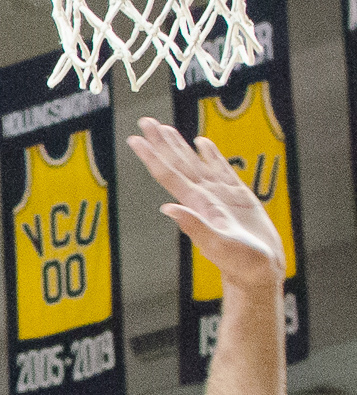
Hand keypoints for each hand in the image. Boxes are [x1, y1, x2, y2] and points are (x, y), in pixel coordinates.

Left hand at [127, 117, 285, 295]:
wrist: (259, 272)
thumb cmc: (240, 264)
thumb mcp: (217, 246)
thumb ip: (195, 227)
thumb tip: (168, 209)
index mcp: (196, 204)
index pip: (168, 174)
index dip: (152, 155)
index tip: (134, 138)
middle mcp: (203, 197)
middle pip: (177, 163)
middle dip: (160, 142)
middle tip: (145, 121)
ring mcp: (219, 195)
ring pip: (195, 163)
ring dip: (179, 146)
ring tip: (165, 128)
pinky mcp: (237, 196)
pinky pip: (221, 168)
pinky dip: (210, 154)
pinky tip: (202, 143)